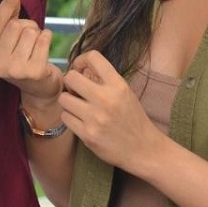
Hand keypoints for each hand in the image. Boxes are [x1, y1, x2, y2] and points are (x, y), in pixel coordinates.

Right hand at [0, 0, 62, 105]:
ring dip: (38, 34)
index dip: (8, 2)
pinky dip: (47, 38)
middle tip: (30, 40)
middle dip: (27, 25)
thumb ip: (9, 19)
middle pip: (15, 25)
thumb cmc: (24, 59)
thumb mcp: (9, 42)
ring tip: (36, 47)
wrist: (40, 90)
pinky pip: (44, 39)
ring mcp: (14, 70)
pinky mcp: (33, 72)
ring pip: (30, 31)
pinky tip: (45, 50)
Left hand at [60, 51, 165, 175]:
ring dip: (68, 102)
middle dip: (70, 83)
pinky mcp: (88, 135)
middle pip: (71, 77)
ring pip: (64, 99)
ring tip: (78, 107)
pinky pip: (65, 117)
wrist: (144, 149)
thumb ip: (104, 80)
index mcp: (118, 85)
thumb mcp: (124, 93)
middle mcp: (106, 99)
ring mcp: (96, 118)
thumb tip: (79, 69)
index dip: (81, 60)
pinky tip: (81, 121)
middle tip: (76, 91)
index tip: (80, 68)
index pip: (93, 57)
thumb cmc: (132, 119)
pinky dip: (70, 118)